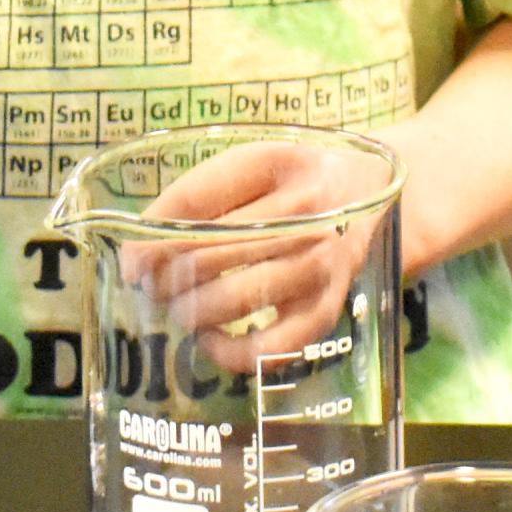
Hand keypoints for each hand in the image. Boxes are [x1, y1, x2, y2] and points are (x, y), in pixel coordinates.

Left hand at [128, 140, 389, 371]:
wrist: (380, 195)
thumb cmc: (295, 182)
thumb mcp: (256, 166)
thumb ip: (201, 197)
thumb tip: (136, 255)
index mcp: (276, 161)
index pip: (196, 200)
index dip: (151, 235)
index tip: (131, 259)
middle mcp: (305, 209)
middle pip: (212, 250)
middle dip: (164, 276)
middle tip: (150, 287)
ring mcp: (321, 261)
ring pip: (236, 297)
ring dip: (190, 310)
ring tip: (177, 308)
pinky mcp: (328, 307)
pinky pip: (272, 345)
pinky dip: (229, 351)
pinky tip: (210, 339)